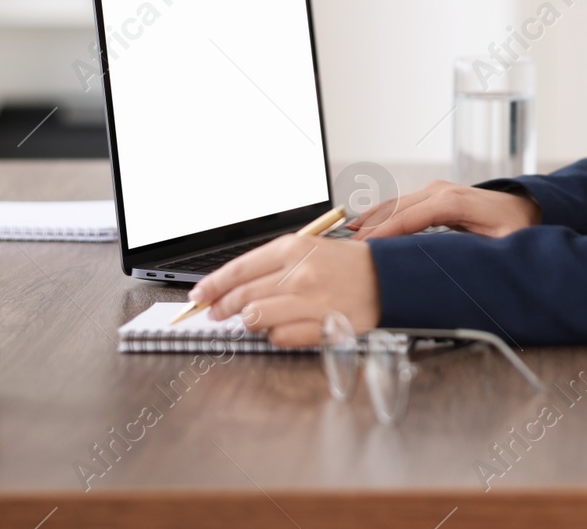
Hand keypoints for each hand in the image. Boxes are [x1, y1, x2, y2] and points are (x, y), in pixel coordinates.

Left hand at [190, 233, 378, 347]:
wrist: (387, 278)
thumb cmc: (346, 264)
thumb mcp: (308, 249)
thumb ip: (271, 265)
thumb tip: (234, 286)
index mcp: (293, 249)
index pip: (238, 269)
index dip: (213, 285)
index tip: (199, 295)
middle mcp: (299, 274)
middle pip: (241, 296)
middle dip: (222, 307)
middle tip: (215, 312)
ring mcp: (310, 302)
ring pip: (255, 318)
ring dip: (247, 321)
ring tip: (251, 319)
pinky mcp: (321, 326)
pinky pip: (279, 338)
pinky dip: (273, 336)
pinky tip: (279, 328)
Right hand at [349, 180, 540, 239]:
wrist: (526, 207)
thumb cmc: (516, 227)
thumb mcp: (503, 245)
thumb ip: (480, 254)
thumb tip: (458, 269)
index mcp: (455, 202)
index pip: (412, 216)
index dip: (387, 231)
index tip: (366, 246)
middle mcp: (441, 191)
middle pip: (396, 208)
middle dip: (370, 228)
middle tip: (346, 250)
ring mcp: (435, 191)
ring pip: (394, 204)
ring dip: (370, 219)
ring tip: (345, 238)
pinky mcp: (432, 196)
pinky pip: (400, 205)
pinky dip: (380, 215)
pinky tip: (363, 226)